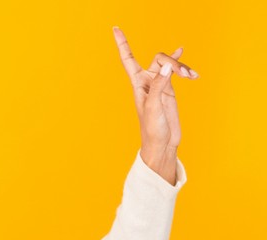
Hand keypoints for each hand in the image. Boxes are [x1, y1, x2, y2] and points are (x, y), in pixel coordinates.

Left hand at [113, 27, 197, 183]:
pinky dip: (183, 65)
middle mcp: (146, 81)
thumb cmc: (152, 129)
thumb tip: (167, 67)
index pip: (128, 58)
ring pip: (170, 64)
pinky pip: (175, 71)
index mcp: (137, 84)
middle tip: (185, 74)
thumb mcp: (153, 107)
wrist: (162, 143)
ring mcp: (159, 84)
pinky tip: (185, 57)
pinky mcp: (169, 89)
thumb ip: (159, 86)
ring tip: (192, 76)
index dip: (122, 43)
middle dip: (173, 62)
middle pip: (159, 59)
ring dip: (182, 66)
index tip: (115, 28)